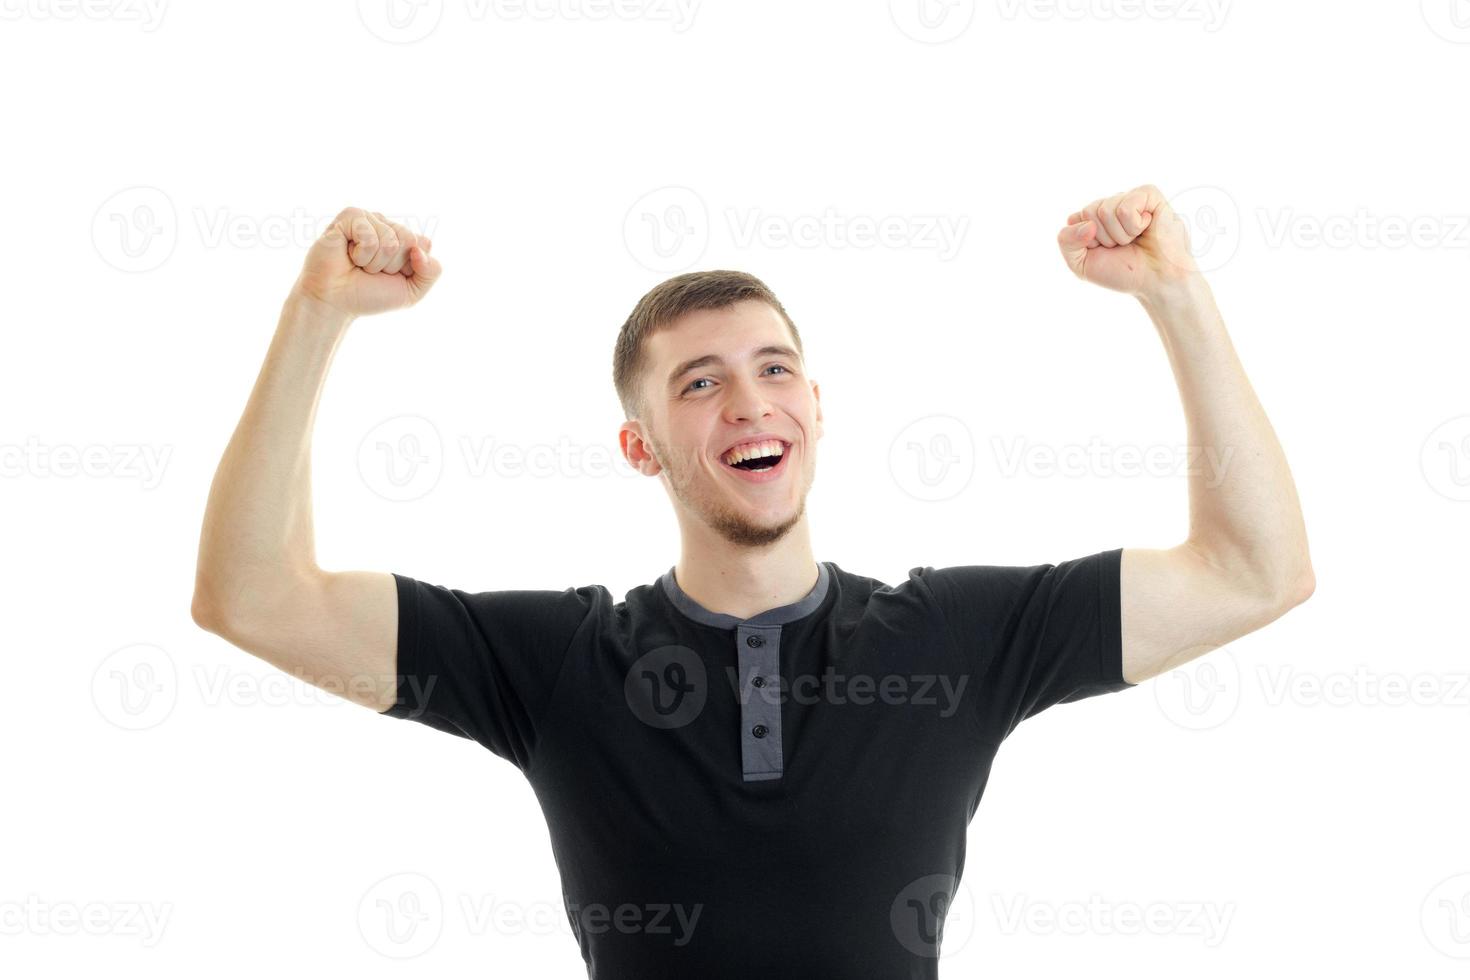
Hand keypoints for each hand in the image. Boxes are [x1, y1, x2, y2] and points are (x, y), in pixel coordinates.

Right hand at [292, 207, 442, 316]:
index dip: (409, 267)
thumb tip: (421, 247)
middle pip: (408, 239)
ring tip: (358, 264)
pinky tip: (348, 255)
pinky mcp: (349, 217)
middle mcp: (386, 225)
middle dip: (392, 265)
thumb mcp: (412, 291)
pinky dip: (361, 254)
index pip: (423, 244)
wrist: (335, 302)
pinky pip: (369, 236)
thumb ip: (432, 271)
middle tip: (370, 270)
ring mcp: (368, 218)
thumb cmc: (369, 295)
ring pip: (390, 239)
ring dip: (374, 262)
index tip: (390, 275)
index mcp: (403, 238)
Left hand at [1057, 185, 1200, 300]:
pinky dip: (1134, 225)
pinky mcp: (1148, 194)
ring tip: (1135, 239)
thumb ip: (1066, 241)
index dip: (1086, 243)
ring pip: (1105, 210)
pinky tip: (1146, 228)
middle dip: (1104, 238)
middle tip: (1122, 246)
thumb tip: (1086, 223)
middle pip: (1089, 212)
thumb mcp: (1081, 263)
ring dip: (1120, 234)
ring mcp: (1129, 198)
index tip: (1103, 252)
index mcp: (1093, 219)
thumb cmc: (1122, 271)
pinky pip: (1126, 207)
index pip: (1074, 219)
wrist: (1156, 280)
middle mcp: (1110, 205)